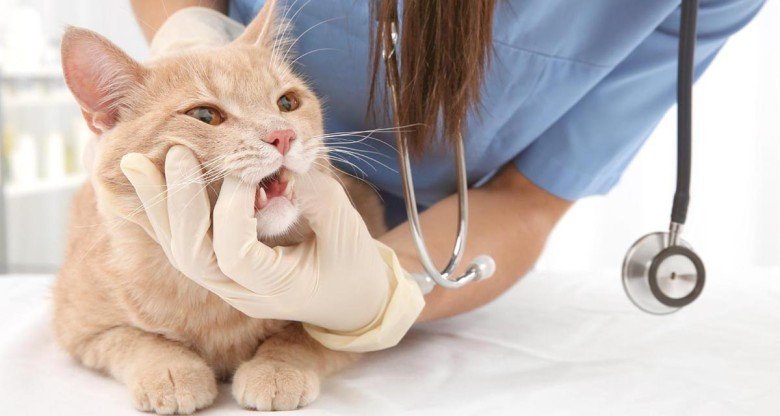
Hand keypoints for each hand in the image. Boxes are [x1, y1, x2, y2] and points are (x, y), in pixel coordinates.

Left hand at [121, 146, 423, 350]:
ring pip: (179, 249)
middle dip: (181, 203)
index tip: (249, 169)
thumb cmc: (352, 263)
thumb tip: (284, 156)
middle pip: (193, 254)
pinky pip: (181, 243)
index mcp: (276, 289)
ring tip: (136, 161)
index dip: (235, 208)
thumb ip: (317, 197)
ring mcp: (225, 284)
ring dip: (158, 205)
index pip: (236, 253)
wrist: (350, 300)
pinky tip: (143, 181)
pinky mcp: (219, 268)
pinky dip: (161, 212)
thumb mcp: (347, 231)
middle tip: (176, 154)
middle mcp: (241, 292)